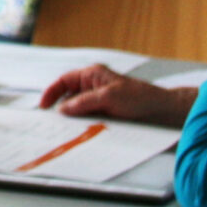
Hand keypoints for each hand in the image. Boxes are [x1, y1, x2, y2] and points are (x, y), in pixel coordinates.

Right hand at [36, 65, 193, 125]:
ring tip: (67, 129)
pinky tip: (81, 132)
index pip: (64, 81)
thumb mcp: (109, 97)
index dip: (52, 92)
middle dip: (60, 108)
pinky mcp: (105, 112)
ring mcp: (99, 100)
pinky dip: (83, 124)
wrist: (162, 110)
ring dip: (73, 118)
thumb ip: (84, 102)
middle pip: (69, 96)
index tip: (44, 107)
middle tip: (52, 122)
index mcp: (92, 75)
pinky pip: (88, 118)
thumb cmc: (140, 97)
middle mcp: (93, 86)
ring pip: (78, 109)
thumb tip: (63, 109)